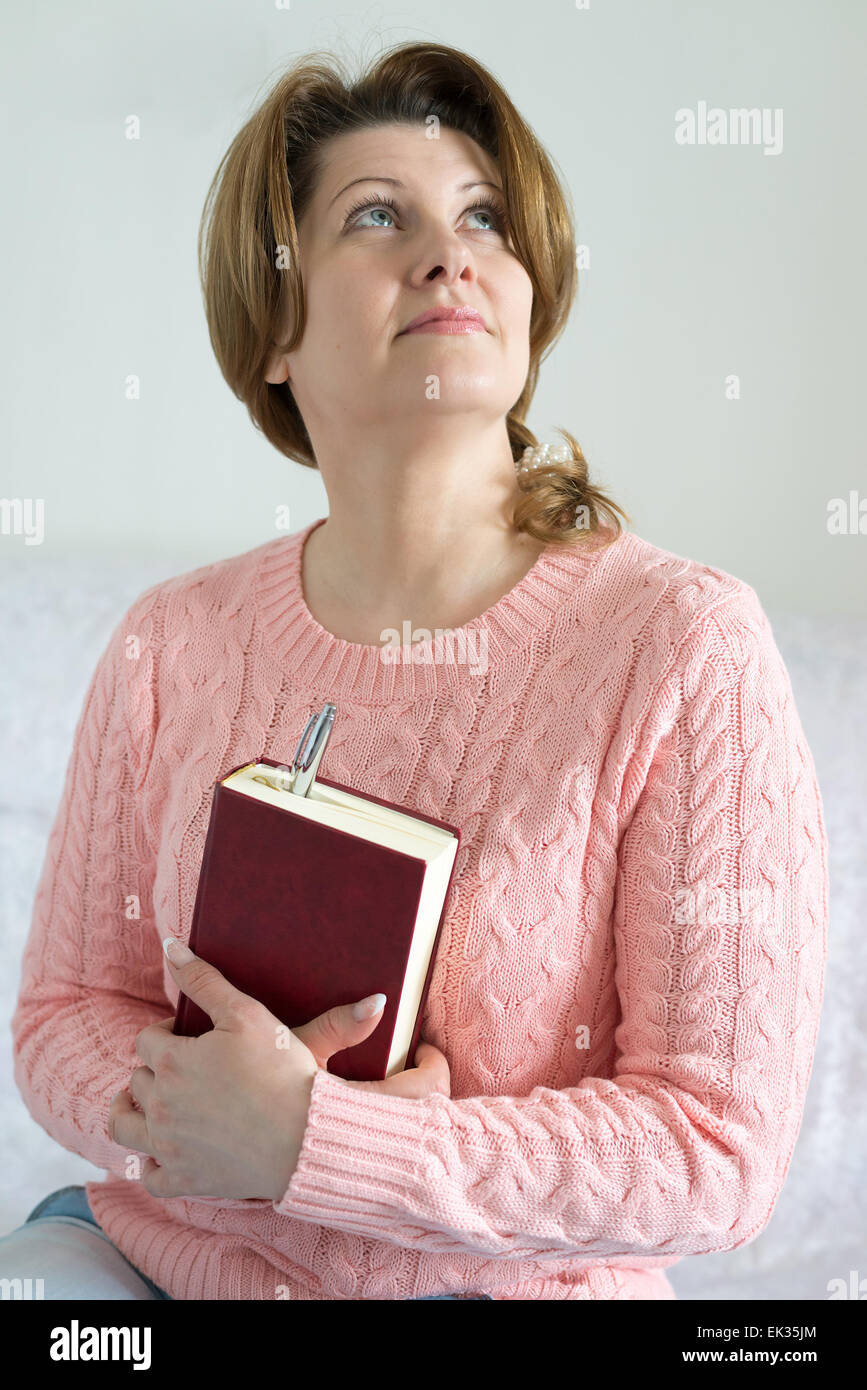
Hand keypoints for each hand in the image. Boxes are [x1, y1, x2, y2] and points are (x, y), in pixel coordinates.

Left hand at [108, 940, 449, 1202]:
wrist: (307, 1136)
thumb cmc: (282, 1071)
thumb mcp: (247, 1014)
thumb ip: (204, 979)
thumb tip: (170, 944)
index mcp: (170, 1062)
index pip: (145, 1040)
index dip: (165, 1035)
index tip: (188, 1038)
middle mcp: (159, 1105)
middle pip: (136, 1080)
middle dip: (155, 1071)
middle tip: (187, 1070)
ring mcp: (167, 1146)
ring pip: (123, 1127)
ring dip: (132, 1112)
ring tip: (155, 1104)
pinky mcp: (183, 1180)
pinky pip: (149, 1176)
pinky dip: (152, 1164)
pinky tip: (169, 1150)